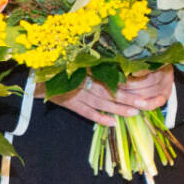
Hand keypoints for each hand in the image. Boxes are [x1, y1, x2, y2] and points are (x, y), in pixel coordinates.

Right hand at [51, 66, 173, 124]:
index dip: (128, 82)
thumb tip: (120, 63)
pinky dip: (99, 118)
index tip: (144, 85)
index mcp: (88, 69)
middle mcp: (84, 82)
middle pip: (110, 92)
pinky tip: (112, 123)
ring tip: (134, 113)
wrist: (38, 76)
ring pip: (101, 104)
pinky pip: (87, 113)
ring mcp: (77, 95)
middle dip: (128, 99)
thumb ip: (97, 61)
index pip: (112, 76)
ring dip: (118, 109)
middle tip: (145, 104)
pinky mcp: (71, 105)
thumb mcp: (80, 59)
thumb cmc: (61, 65)